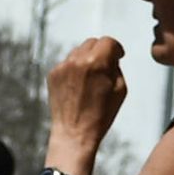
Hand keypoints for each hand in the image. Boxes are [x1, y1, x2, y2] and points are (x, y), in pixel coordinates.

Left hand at [48, 38, 128, 162]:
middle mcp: (78, 60)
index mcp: (97, 62)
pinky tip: (78, 85)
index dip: (116, 48)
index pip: (109, 41)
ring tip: (90, 79)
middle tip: (104, 66)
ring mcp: (63, 67)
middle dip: (101, 51)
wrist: (75, 133)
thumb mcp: (121, 89)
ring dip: (87, 58)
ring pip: (78, 51)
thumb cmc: (101, 114)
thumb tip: (110, 57)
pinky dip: (74, 69)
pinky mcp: (53, 74)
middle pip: (92, 42)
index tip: (118, 56)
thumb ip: (116, 67)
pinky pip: (67, 63)